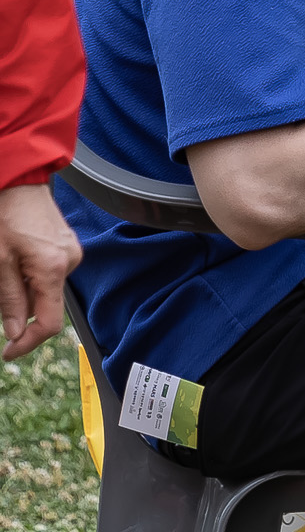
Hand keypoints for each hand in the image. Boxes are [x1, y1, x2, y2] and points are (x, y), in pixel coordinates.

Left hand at [0, 181, 79, 360]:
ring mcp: (71, 253)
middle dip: (19, 308)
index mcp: (53, 269)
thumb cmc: (5, 214)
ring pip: (45, 288)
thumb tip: (15, 332)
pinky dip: (30, 275)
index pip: (50, 323)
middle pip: (46, 304)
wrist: (18, 179)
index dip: (28, 342)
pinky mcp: (67, 246)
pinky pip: (48, 272)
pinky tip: (14, 258)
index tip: (9, 352)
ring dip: (23, 288)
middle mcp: (70, 263)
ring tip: (3, 264)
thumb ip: (8, 299)